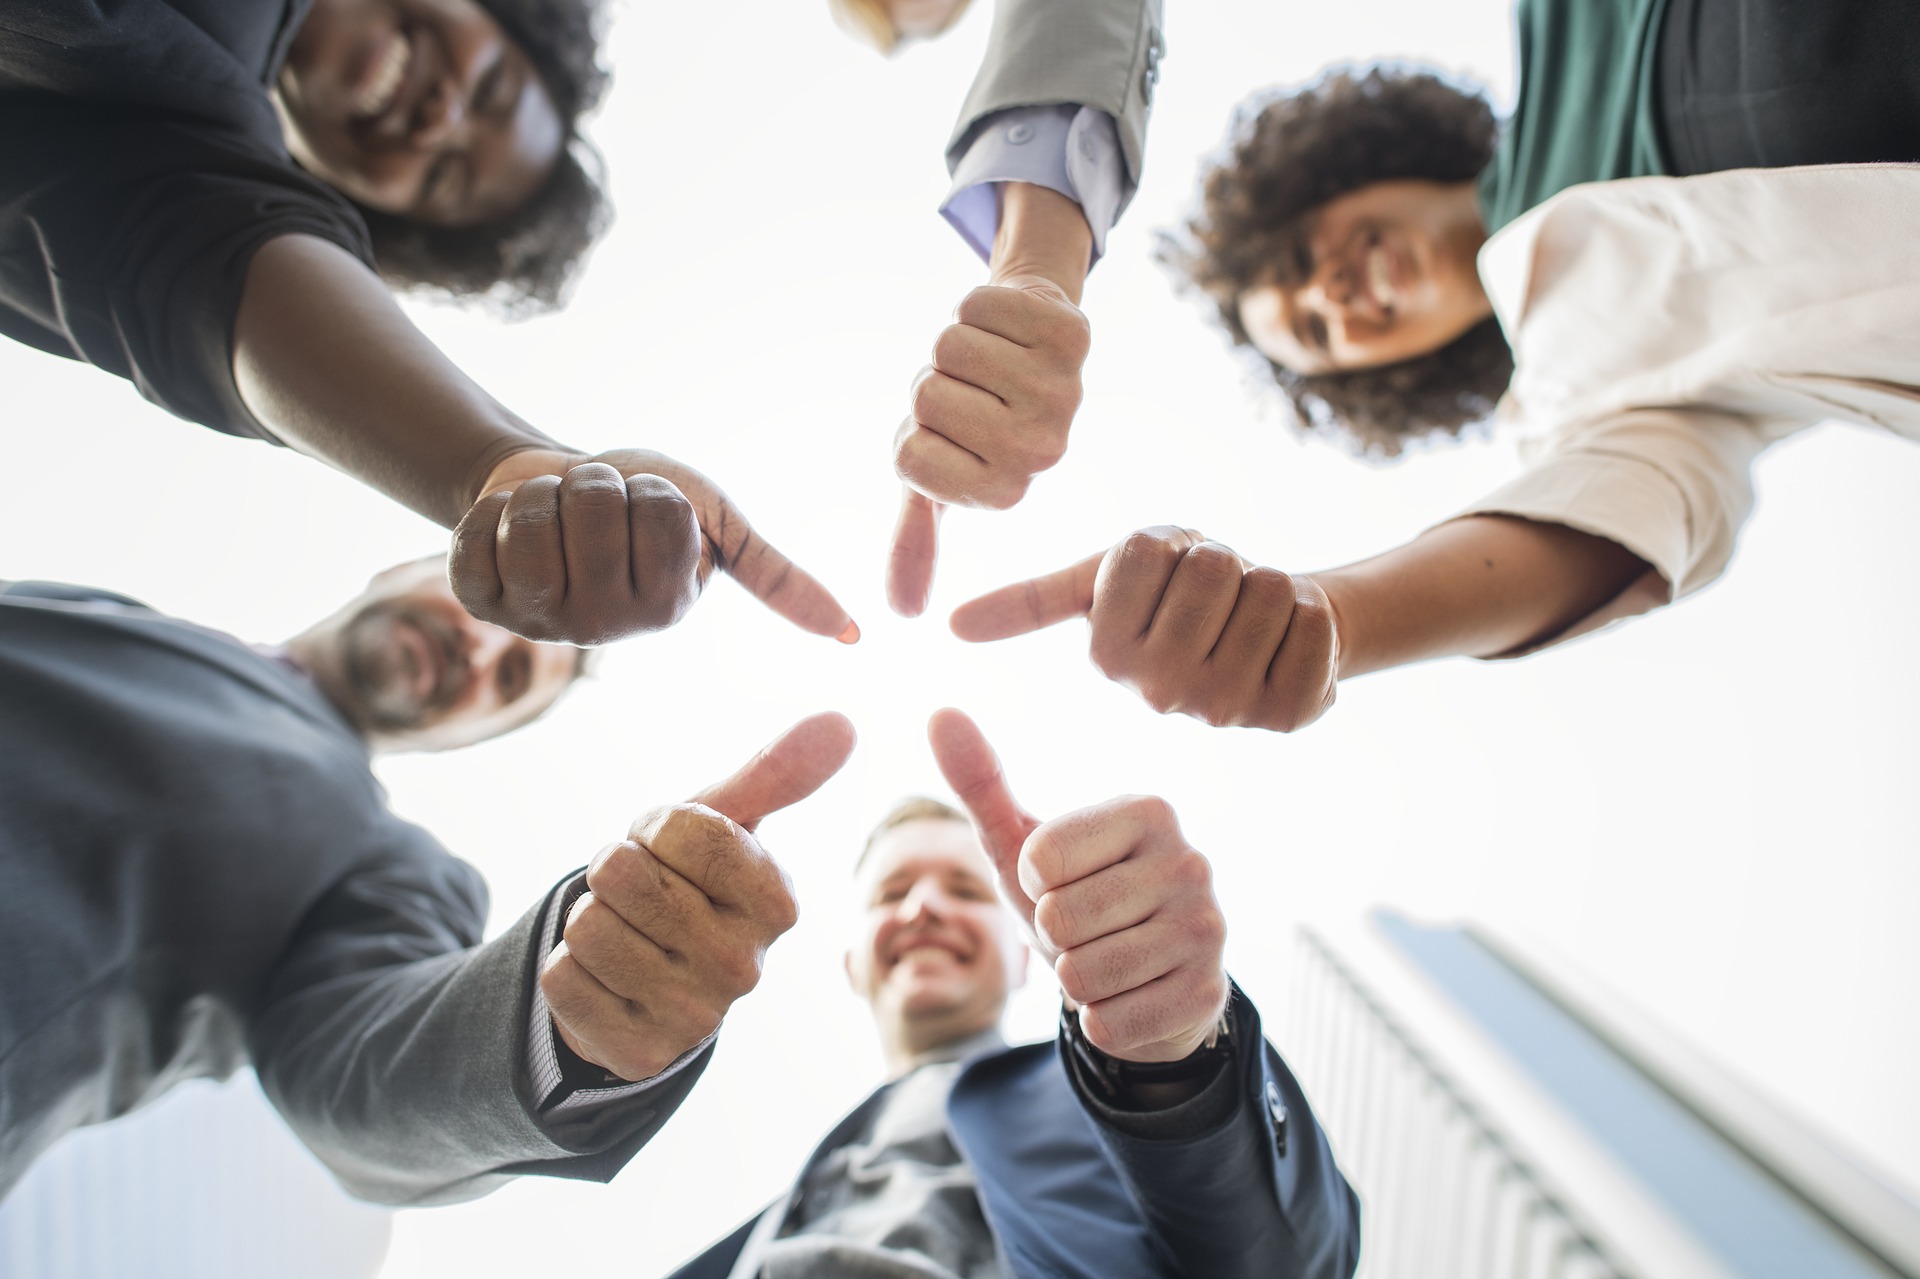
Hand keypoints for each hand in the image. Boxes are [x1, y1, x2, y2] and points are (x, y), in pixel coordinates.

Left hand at [451, 449, 858, 645]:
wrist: (556, 484)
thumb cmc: (644, 502)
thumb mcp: (718, 527)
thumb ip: (777, 578)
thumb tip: (855, 637)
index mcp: (666, 609)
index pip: (661, 517)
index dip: (648, 490)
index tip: (644, 507)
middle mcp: (603, 628)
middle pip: (595, 511)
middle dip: (594, 483)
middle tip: (594, 504)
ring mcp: (537, 617)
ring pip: (536, 518)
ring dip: (542, 491)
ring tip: (553, 511)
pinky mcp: (478, 599)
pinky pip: (477, 534)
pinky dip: (490, 507)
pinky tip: (505, 525)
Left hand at [540, 712, 857, 1080]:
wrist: (647, 977)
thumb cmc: (688, 882)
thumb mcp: (725, 823)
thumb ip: (777, 773)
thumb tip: (843, 721)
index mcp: (778, 904)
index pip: (686, 828)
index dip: (656, 827)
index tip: (668, 849)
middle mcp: (745, 967)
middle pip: (625, 874)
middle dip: (616, 872)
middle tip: (641, 897)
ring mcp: (694, 1017)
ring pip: (588, 926)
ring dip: (590, 920)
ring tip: (625, 935)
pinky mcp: (639, 1053)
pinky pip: (561, 978)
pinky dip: (568, 969)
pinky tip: (604, 981)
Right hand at [886, 276, 1089, 616]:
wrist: (1030, 342)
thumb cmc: (974, 414)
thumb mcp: (940, 479)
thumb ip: (918, 543)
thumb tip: (900, 613)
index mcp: (1005, 491)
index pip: (908, 455)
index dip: (911, 431)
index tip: (947, 433)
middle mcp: (1043, 450)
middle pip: (925, 398)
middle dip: (931, 383)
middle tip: (969, 390)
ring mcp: (1064, 393)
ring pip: (949, 347)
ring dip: (954, 341)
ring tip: (987, 358)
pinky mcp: (1072, 335)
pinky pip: (979, 303)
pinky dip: (979, 305)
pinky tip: (1008, 325)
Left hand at [928, 708, 1228, 1062]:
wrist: (1147, 979)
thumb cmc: (1078, 899)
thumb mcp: (1024, 847)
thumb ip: (981, 783)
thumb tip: (940, 714)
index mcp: (1148, 811)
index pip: (1039, 859)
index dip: (1032, 885)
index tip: (1063, 885)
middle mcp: (1190, 861)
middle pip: (1060, 919)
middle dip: (1055, 939)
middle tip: (1087, 933)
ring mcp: (1207, 929)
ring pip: (1082, 974)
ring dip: (1077, 982)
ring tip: (1107, 964)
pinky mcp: (1208, 994)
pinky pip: (1111, 1022)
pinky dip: (1102, 1021)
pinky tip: (1129, 999)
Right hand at [950, 526, 1338, 732]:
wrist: (1266, 630)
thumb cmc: (1181, 594)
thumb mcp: (1105, 580)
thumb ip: (1032, 601)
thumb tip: (948, 626)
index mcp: (1105, 657)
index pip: (1146, 554)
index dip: (1169, 547)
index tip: (1170, 580)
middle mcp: (1159, 695)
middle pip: (1212, 570)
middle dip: (1223, 563)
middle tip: (1216, 600)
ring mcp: (1228, 711)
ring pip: (1266, 589)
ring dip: (1269, 586)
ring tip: (1251, 616)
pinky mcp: (1292, 713)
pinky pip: (1314, 622)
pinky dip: (1312, 613)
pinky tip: (1290, 640)